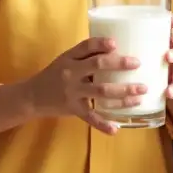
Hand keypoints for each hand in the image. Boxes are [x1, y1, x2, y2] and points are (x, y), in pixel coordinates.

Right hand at [27, 36, 145, 134]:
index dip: (101, 43)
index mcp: (69, 58)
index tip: (116, 43)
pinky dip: (103, 124)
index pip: (86, 47)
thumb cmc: (54, 74)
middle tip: (138, 64)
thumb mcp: (65, 59)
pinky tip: (116, 128)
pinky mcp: (73, 109)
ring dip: (123, 93)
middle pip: (98, 66)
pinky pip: (90, 117)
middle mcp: (71, 74)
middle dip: (120, 65)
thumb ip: (85, 53)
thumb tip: (113, 45)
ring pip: (101, 92)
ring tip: (141, 93)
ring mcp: (73, 93)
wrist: (32, 96)